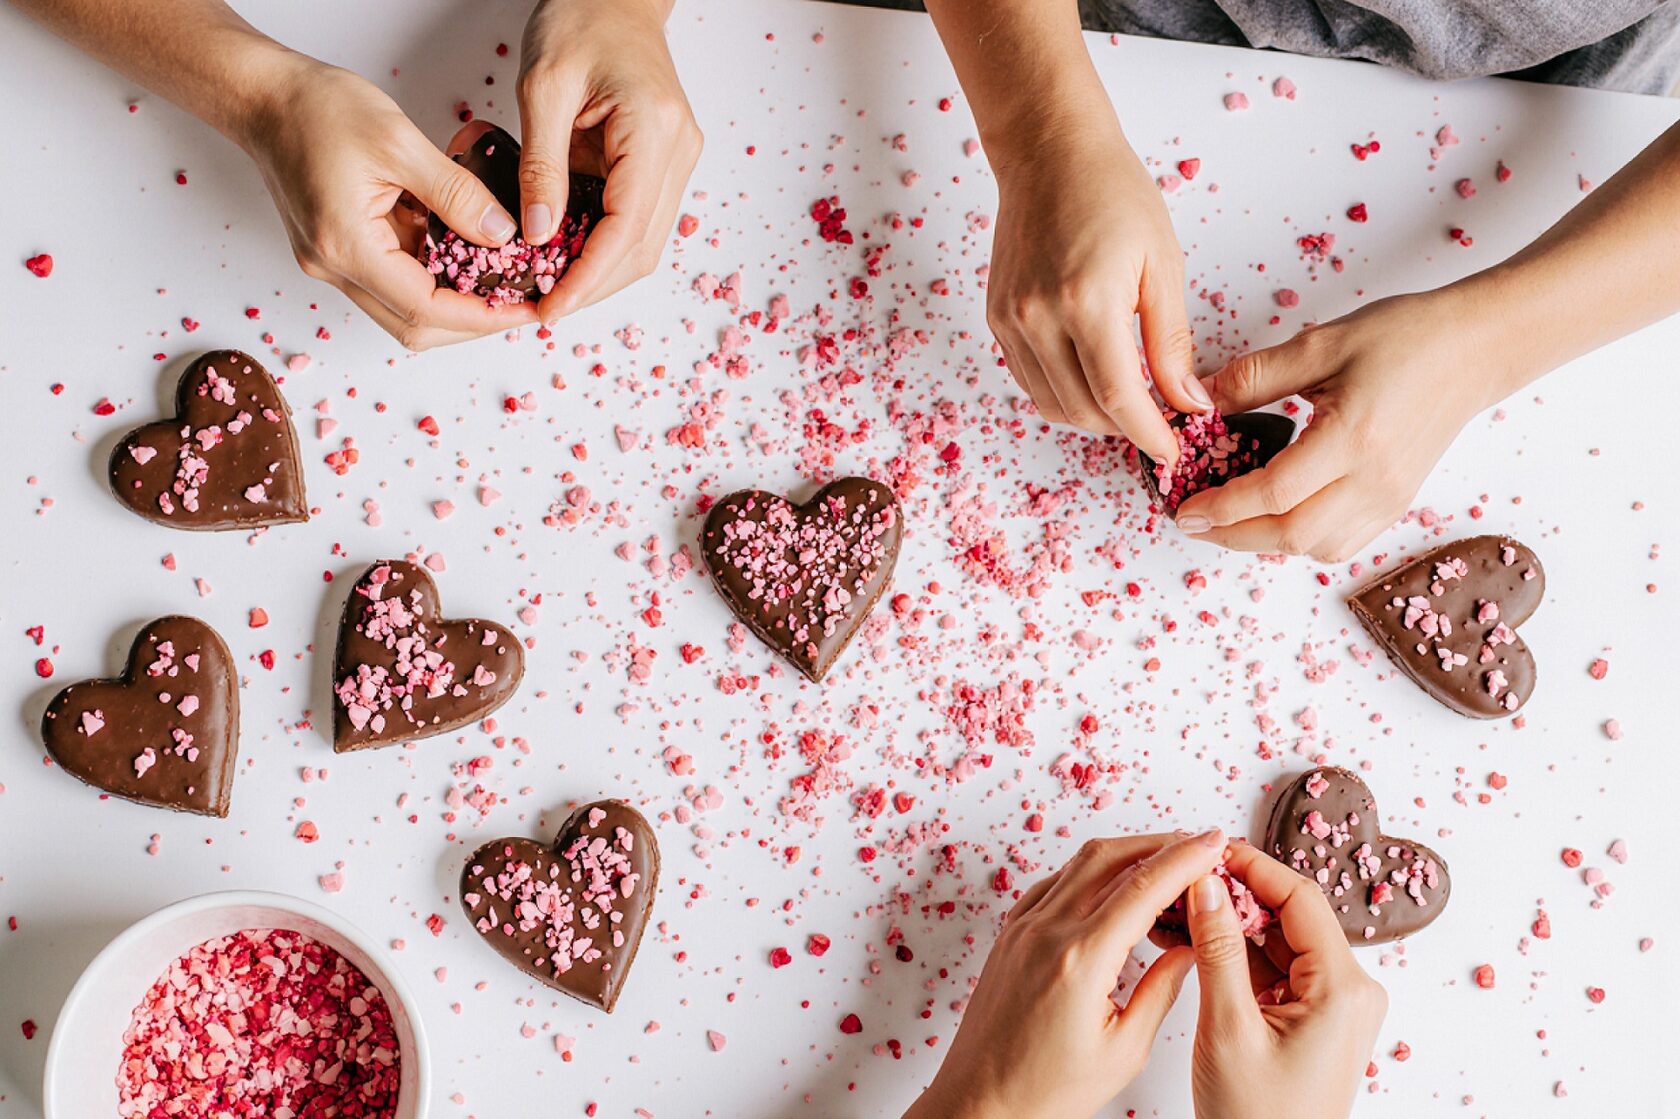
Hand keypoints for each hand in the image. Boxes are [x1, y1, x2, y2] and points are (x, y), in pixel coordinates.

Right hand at [242, 59, 537, 348]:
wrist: (262, 96)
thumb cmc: (316, 108)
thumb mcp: (398, 142)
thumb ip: (455, 193)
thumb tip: (502, 235)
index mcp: (346, 246)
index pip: (424, 309)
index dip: (481, 316)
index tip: (524, 307)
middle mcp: (334, 267)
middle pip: (414, 325)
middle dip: (472, 320)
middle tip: (521, 300)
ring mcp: (333, 263)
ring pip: (404, 308)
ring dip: (454, 301)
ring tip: (501, 278)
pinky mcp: (338, 250)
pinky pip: (393, 279)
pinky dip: (432, 274)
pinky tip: (463, 250)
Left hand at [516, 0, 700, 322]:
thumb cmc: (580, 20)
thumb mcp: (543, 88)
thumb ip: (541, 166)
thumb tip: (537, 236)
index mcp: (654, 130)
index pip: (627, 228)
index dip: (589, 277)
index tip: (551, 306)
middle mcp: (678, 152)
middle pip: (643, 249)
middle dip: (594, 285)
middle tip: (544, 306)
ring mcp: (677, 159)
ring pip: (644, 242)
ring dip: (600, 272)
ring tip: (551, 287)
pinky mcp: (664, 162)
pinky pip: (637, 220)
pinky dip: (603, 245)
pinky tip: (566, 254)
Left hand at [904, 830, 1225, 1118]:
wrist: (981, 1102)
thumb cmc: (1047, 1089)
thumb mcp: (1124, 1049)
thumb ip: (1162, 989)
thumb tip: (1191, 948)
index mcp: (1081, 958)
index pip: (1144, 886)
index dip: (1186, 857)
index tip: (1214, 841)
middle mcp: (1047, 931)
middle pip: (1111, 858)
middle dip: (1160, 843)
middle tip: (1197, 843)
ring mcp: (1022, 927)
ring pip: (1079, 864)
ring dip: (1126, 852)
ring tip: (1164, 858)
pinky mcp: (1010, 933)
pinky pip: (1054, 883)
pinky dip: (1089, 872)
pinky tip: (1111, 883)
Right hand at [986, 109, 1208, 463]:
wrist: (1049, 153)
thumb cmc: (1112, 193)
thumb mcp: (1162, 264)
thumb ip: (1172, 342)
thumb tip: (1187, 402)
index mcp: (1086, 302)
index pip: (1119, 398)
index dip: (1149, 434)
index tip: (1174, 450)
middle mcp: (1038, 318)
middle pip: (1084, 411)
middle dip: (1126, 429)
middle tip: (1161, 422)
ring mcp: (1010, 322)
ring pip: (1053, 406)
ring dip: (1094, 418)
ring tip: (1129, 404)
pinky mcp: (997, 320)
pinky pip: (1031, 382)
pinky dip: (1064, 395)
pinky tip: (1092, 379)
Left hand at [1176, 289, 1495, 559]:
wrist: (1476, 347)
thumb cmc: (1406, 337)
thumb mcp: (1320, 345)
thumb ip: (1255, 377)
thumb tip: (1199, 402)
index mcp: (1355, 438)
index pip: (1275, 493)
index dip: (1223, 508)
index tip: (1184, 509)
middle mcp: (1376, 479)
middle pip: (1292, 535)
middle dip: (1232, 535)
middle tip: (1193, 521)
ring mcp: (1391, 497)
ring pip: (1316, 548)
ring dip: (1264, 540)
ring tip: (1227, 517)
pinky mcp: (1397, 502)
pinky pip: (1341, 542)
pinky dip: (1299, 540)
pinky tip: (1273, 515)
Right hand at [1181, 843, 1386, 1118]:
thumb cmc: (1258, 1118)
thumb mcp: (1228, 1026)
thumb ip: (1217, 947)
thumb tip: (1206, 883)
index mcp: (1343, 989)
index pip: (1299, 898)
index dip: (1251, 865)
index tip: (1207, 848)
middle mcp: (1350, 991)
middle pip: (1292, 915)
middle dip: (1238, 893)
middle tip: (1186, 876)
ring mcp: (1335, 1006)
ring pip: (1281, 939)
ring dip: (1235, 922)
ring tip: (1184, 906)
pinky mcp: (1315, 1019)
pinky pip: (1278, 968)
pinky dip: (1240, 953)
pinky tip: (1201, 942)